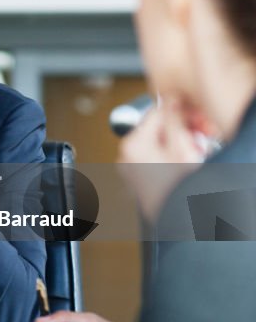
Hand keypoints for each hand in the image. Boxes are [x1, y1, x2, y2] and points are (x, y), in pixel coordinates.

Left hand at [118, 99, 204, 222]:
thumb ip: (174, 119)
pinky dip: (168, 159)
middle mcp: (125, 154)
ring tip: (191, 157)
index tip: (195, 120)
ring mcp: (128, 169)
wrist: (174, 221)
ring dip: (177, 146)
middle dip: (180, 132)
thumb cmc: (176, 189)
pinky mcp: (135, 179)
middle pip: (156, 129)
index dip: (180, 114)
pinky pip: (153, 159)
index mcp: (132, 143)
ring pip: (157, 145)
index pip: (156, 113)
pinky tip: (182, 167)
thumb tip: (171, 100)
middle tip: (197, 141)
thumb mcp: (181, 147)